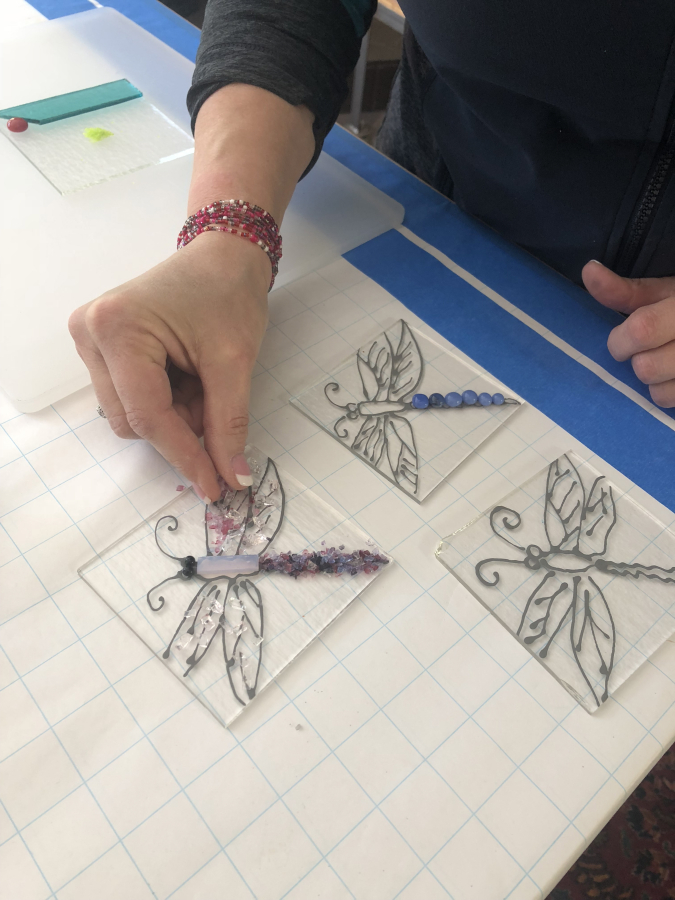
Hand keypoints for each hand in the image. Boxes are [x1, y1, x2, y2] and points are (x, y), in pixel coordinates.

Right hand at [68, 231, 269, 499]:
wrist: (222, 256)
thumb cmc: (229, 295)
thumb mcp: (235, 363)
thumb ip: (229, 425)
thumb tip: (233, 478)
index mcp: (119, 328)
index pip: (147, 416)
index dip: (184, 456)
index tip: (213, 487)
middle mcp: (91, 333)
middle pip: (132, 420)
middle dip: (180, 426)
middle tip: (214, 402)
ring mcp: (89, 340)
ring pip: (129, 414)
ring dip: (172, 414)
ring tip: (200, 379)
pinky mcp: (99, 346)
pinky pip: (128, 397)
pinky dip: (163, 400)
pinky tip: (184, 375)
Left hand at [582, 260, 674, 407]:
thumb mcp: (666, 291)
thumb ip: (626, 290)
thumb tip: (588, 271)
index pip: (642, 330)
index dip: (621, 339)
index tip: (622, 336)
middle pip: (646, 368)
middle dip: (636, 359)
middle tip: (645, 348)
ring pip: (658, 392)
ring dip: (652, 379)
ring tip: (663, 359)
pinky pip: (670, 402)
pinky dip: (667, 391)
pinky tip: (673, 374)